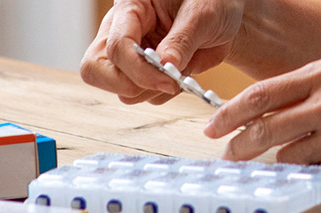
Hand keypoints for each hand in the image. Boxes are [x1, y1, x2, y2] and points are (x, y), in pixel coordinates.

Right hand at [80, 0, 241, 104]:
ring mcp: (129, 54)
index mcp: (130, 7)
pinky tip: (182, 75)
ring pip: (121, 90)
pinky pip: (142, 96)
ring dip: (153, 90)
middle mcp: (122, 30)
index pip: (117, 46)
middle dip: (129, 85)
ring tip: (183, 70)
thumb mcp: (202, 14)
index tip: (168, 81)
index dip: (139, 70)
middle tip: (166, 84)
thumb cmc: (212, 2)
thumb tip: (164, 65)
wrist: (223, 15)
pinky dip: (164, 94)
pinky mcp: (142, 72)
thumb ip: (181, 40)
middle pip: (96, 70)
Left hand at [204, 57, 320, 184]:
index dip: (229, 114)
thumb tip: (270, 110)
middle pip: (263, 131)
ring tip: (298, 157)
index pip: (260, 96)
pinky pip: (318, 174)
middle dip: (241, 148)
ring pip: (288, 158)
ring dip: (285, 161)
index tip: (213, 127)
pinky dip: (316, 171)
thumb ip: (310, 88)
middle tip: (231, 156)